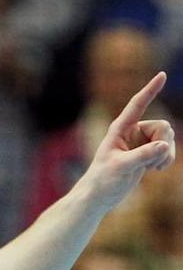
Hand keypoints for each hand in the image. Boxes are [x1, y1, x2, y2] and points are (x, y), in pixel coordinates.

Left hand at [82, 72, 175, 210]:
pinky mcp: (147, 153)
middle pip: (164, 126)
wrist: (100, 195)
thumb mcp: (122, 167)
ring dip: (166, 153)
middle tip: (153, 161)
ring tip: (152, 167)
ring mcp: (141, 142)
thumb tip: (164, 146)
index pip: (137, 104)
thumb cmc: (103, 180)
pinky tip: (156, 170)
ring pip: (168, 138)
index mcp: (120, 128)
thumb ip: (143, 156)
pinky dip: (166, 159)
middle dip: (164, 143)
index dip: (150, 89)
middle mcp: (132, 132)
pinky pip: (168, 149)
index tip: (162, 74)